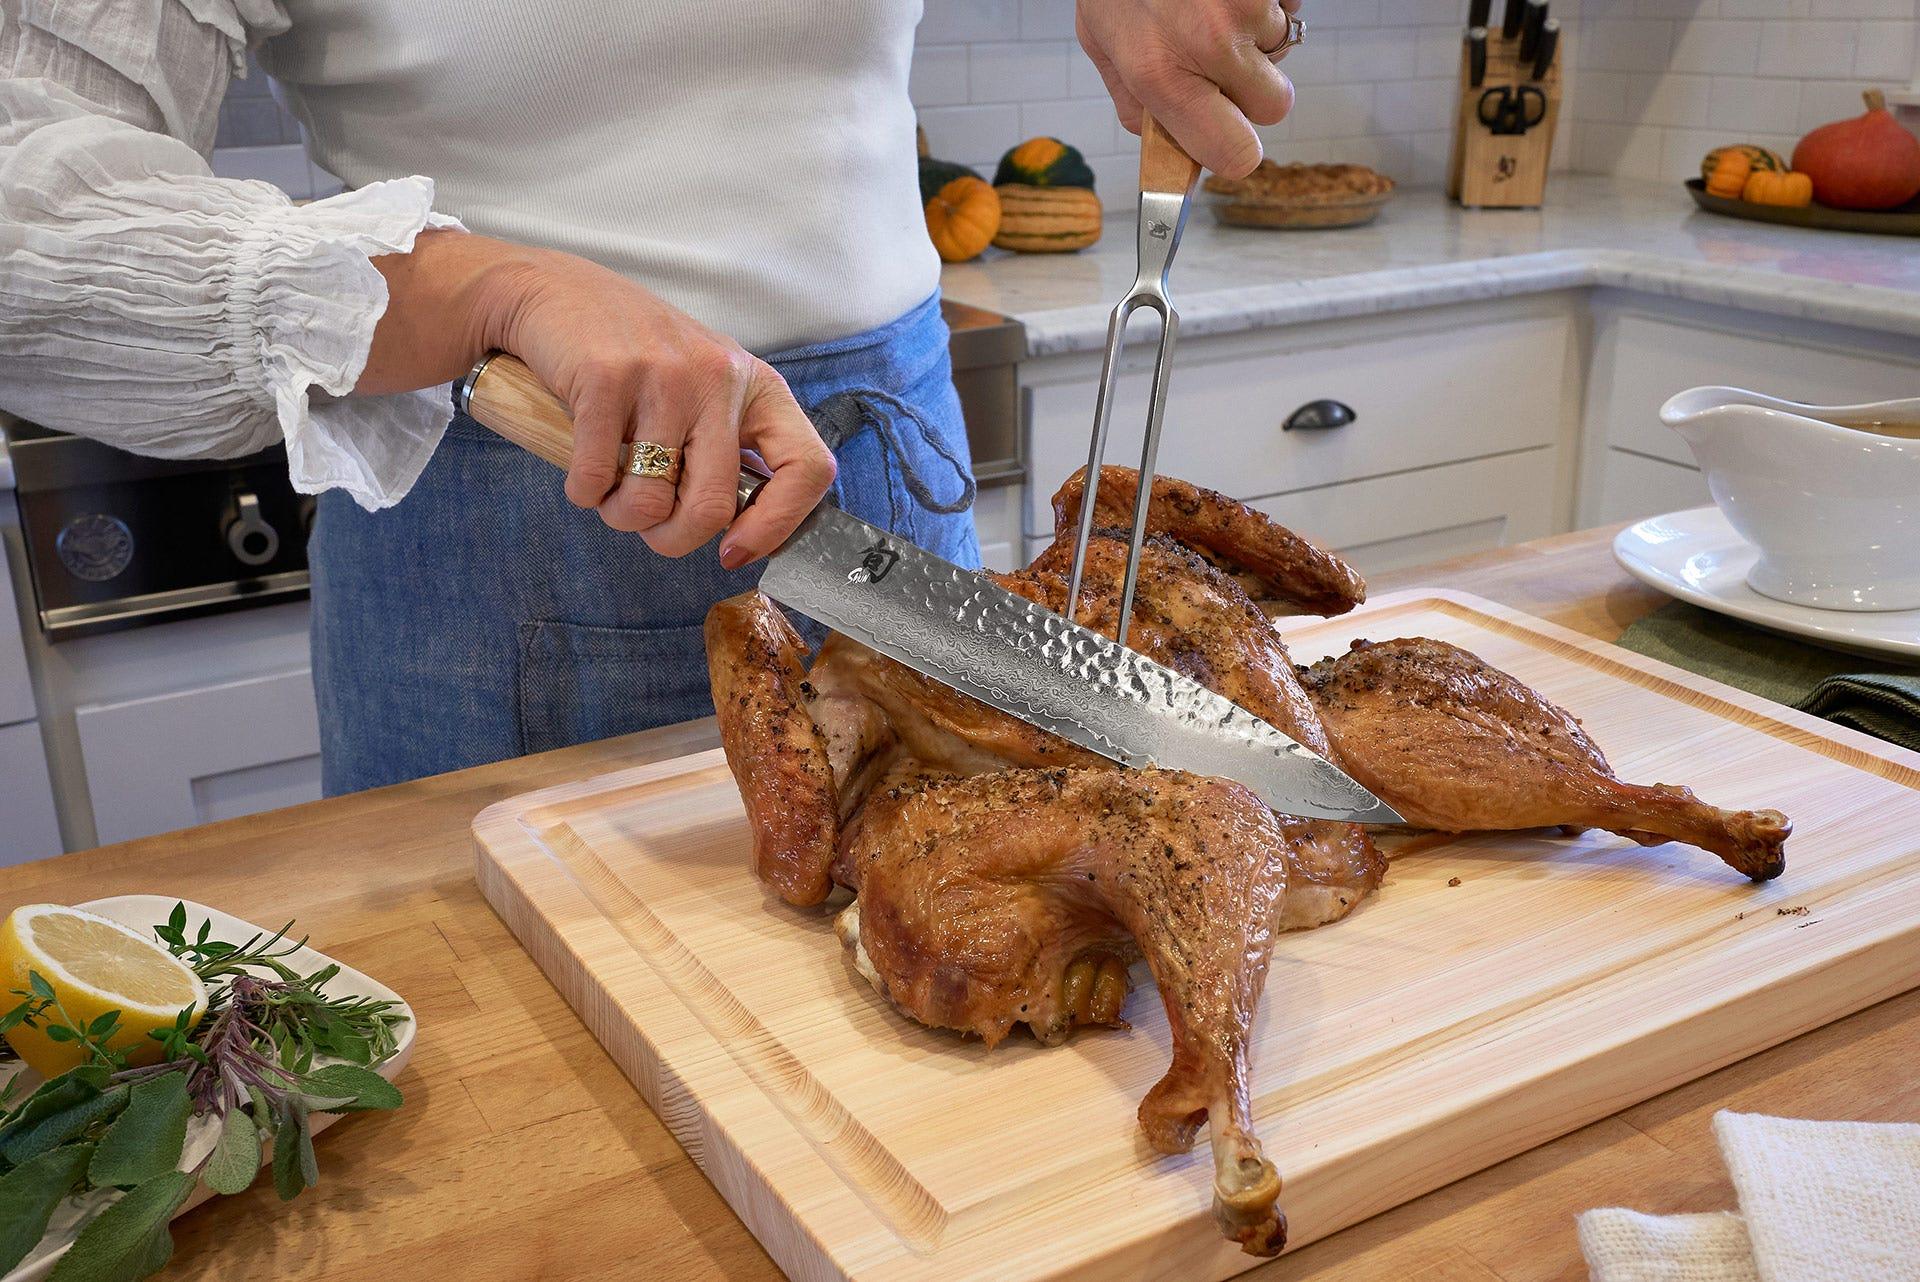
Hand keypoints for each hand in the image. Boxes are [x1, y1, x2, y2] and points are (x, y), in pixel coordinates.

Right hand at [359, 231, 834, 567]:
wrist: (552, 292)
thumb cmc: (633, 358)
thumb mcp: (702, 392)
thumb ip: (727, 451)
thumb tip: (742, 536)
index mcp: (757, 386)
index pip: (809, 468)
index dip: (779, 526)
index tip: (736, 551)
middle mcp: (720, 376)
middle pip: (715, 507)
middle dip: (673, 540)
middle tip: (650, 528)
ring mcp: (665, 374)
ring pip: (650, 502)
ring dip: (621, 516)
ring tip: (610, 489)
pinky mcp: (606, 377)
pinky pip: (595, 479)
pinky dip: (583, 492)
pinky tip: (581, 469)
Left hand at [1075, 0, 1299, 178]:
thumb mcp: (1100, 38)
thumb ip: (1132, 100)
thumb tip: (1164, 141)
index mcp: (1161, 74)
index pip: (1235, 154)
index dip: (1237, 149)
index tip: (1230, 137)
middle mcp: (1210, 43)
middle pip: (1275, 105)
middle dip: (1255, 86)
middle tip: (1222, 59)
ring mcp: (1248, 3)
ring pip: (1282, 48)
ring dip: (1256, 33)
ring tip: (1212, 3)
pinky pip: (1289, 3)